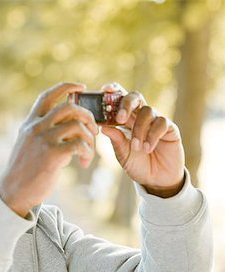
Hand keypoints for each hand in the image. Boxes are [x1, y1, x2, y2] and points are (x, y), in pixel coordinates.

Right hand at [0, 82, 98, 216]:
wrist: (14, 192)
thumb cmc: (25, 170)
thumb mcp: (27, 144)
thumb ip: (42, 132)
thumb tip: (69, 126)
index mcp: (29, 123)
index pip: (47, 96)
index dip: (66, 87)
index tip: (81, 87)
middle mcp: (35, 127)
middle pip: (69, 107)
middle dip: (88, 116)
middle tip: (94, 130)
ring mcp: (43, 140)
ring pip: (77, 125)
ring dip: (90, 138)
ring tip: (88, 152)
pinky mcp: (52, 154)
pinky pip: (79, 144)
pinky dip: (87, 152)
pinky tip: (84, 162)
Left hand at [100, 83, 184, 197]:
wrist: (156, 180)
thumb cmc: (137, 164)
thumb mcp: (123, 154)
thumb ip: (116, 140)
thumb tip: (104, 128)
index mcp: (126, 120)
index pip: (120, 99)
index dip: (114, 91)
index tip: (105, 90)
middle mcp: (140, 116)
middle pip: (134, 97)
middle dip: (126, 104)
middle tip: (120, 119)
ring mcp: (156, 121)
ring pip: (147, 111)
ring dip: (139, 129)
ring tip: (136, 147)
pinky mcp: (170, 128)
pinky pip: (161, 123)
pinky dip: (152, 135)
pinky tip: (147, 148)